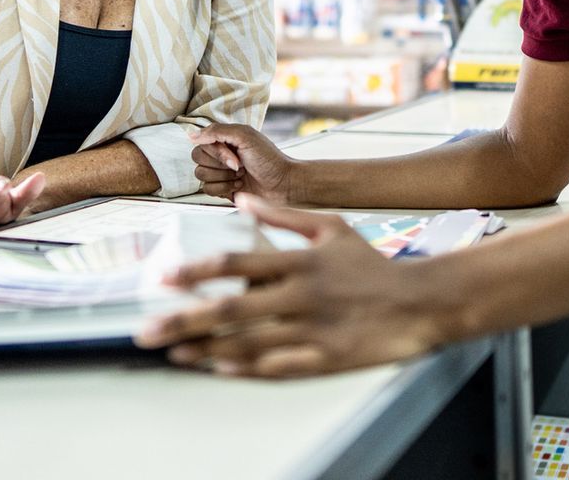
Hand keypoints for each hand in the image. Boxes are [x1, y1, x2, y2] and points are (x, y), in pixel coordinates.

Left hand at [133, 195, 448, 377]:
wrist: (420, 303)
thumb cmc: (372, 265)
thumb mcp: (332, 227)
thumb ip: (284, 217)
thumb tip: (243, 200)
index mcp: (301, 261)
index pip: (238, 263)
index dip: (197, 271)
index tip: (164, 279)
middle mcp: (302, 296)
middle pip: (231, 308)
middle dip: (184, 319)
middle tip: (149, 328)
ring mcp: (312, 331)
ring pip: (247, 343)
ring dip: (205, 349)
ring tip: (174, 352)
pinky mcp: (325, 360)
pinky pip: (277, 368)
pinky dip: (245, 370)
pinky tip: (219, 369)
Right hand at [191, 124, 297, 203]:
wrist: (282, 184)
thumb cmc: (269, 159)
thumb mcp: (245, 136)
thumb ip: (217, 131)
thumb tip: (192, 135)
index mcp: (225, 139)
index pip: (202, 143)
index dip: (217, 152)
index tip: (236, 155)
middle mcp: (220, 155)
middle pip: (198, 158)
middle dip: (220, 164)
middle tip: (239, 165)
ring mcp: (220, 172)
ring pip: (201, 175)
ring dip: (223, 177)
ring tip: (240, 175)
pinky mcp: (222, 189)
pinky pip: (207, 190)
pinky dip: (224, 188)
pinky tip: (239, 185)